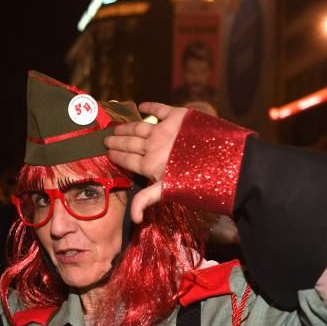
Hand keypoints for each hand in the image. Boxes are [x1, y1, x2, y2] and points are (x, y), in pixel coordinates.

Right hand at [104, 102, 188, 223]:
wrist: (219, 160)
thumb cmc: (193, 181)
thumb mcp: (168, 192)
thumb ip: (146, 200)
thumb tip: (134, 220)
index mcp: (148, 164)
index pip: (127, 159)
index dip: (116, 156)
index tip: (107, 153)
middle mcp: (152, 145)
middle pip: (129, 143)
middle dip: (116, 141)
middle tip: (106, 138)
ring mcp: (163, 130)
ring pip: (139, 127)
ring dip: (126, 127)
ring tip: (117, 127)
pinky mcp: (177, 116)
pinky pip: (159, 109)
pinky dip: (150, 106)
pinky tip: (141, 105)